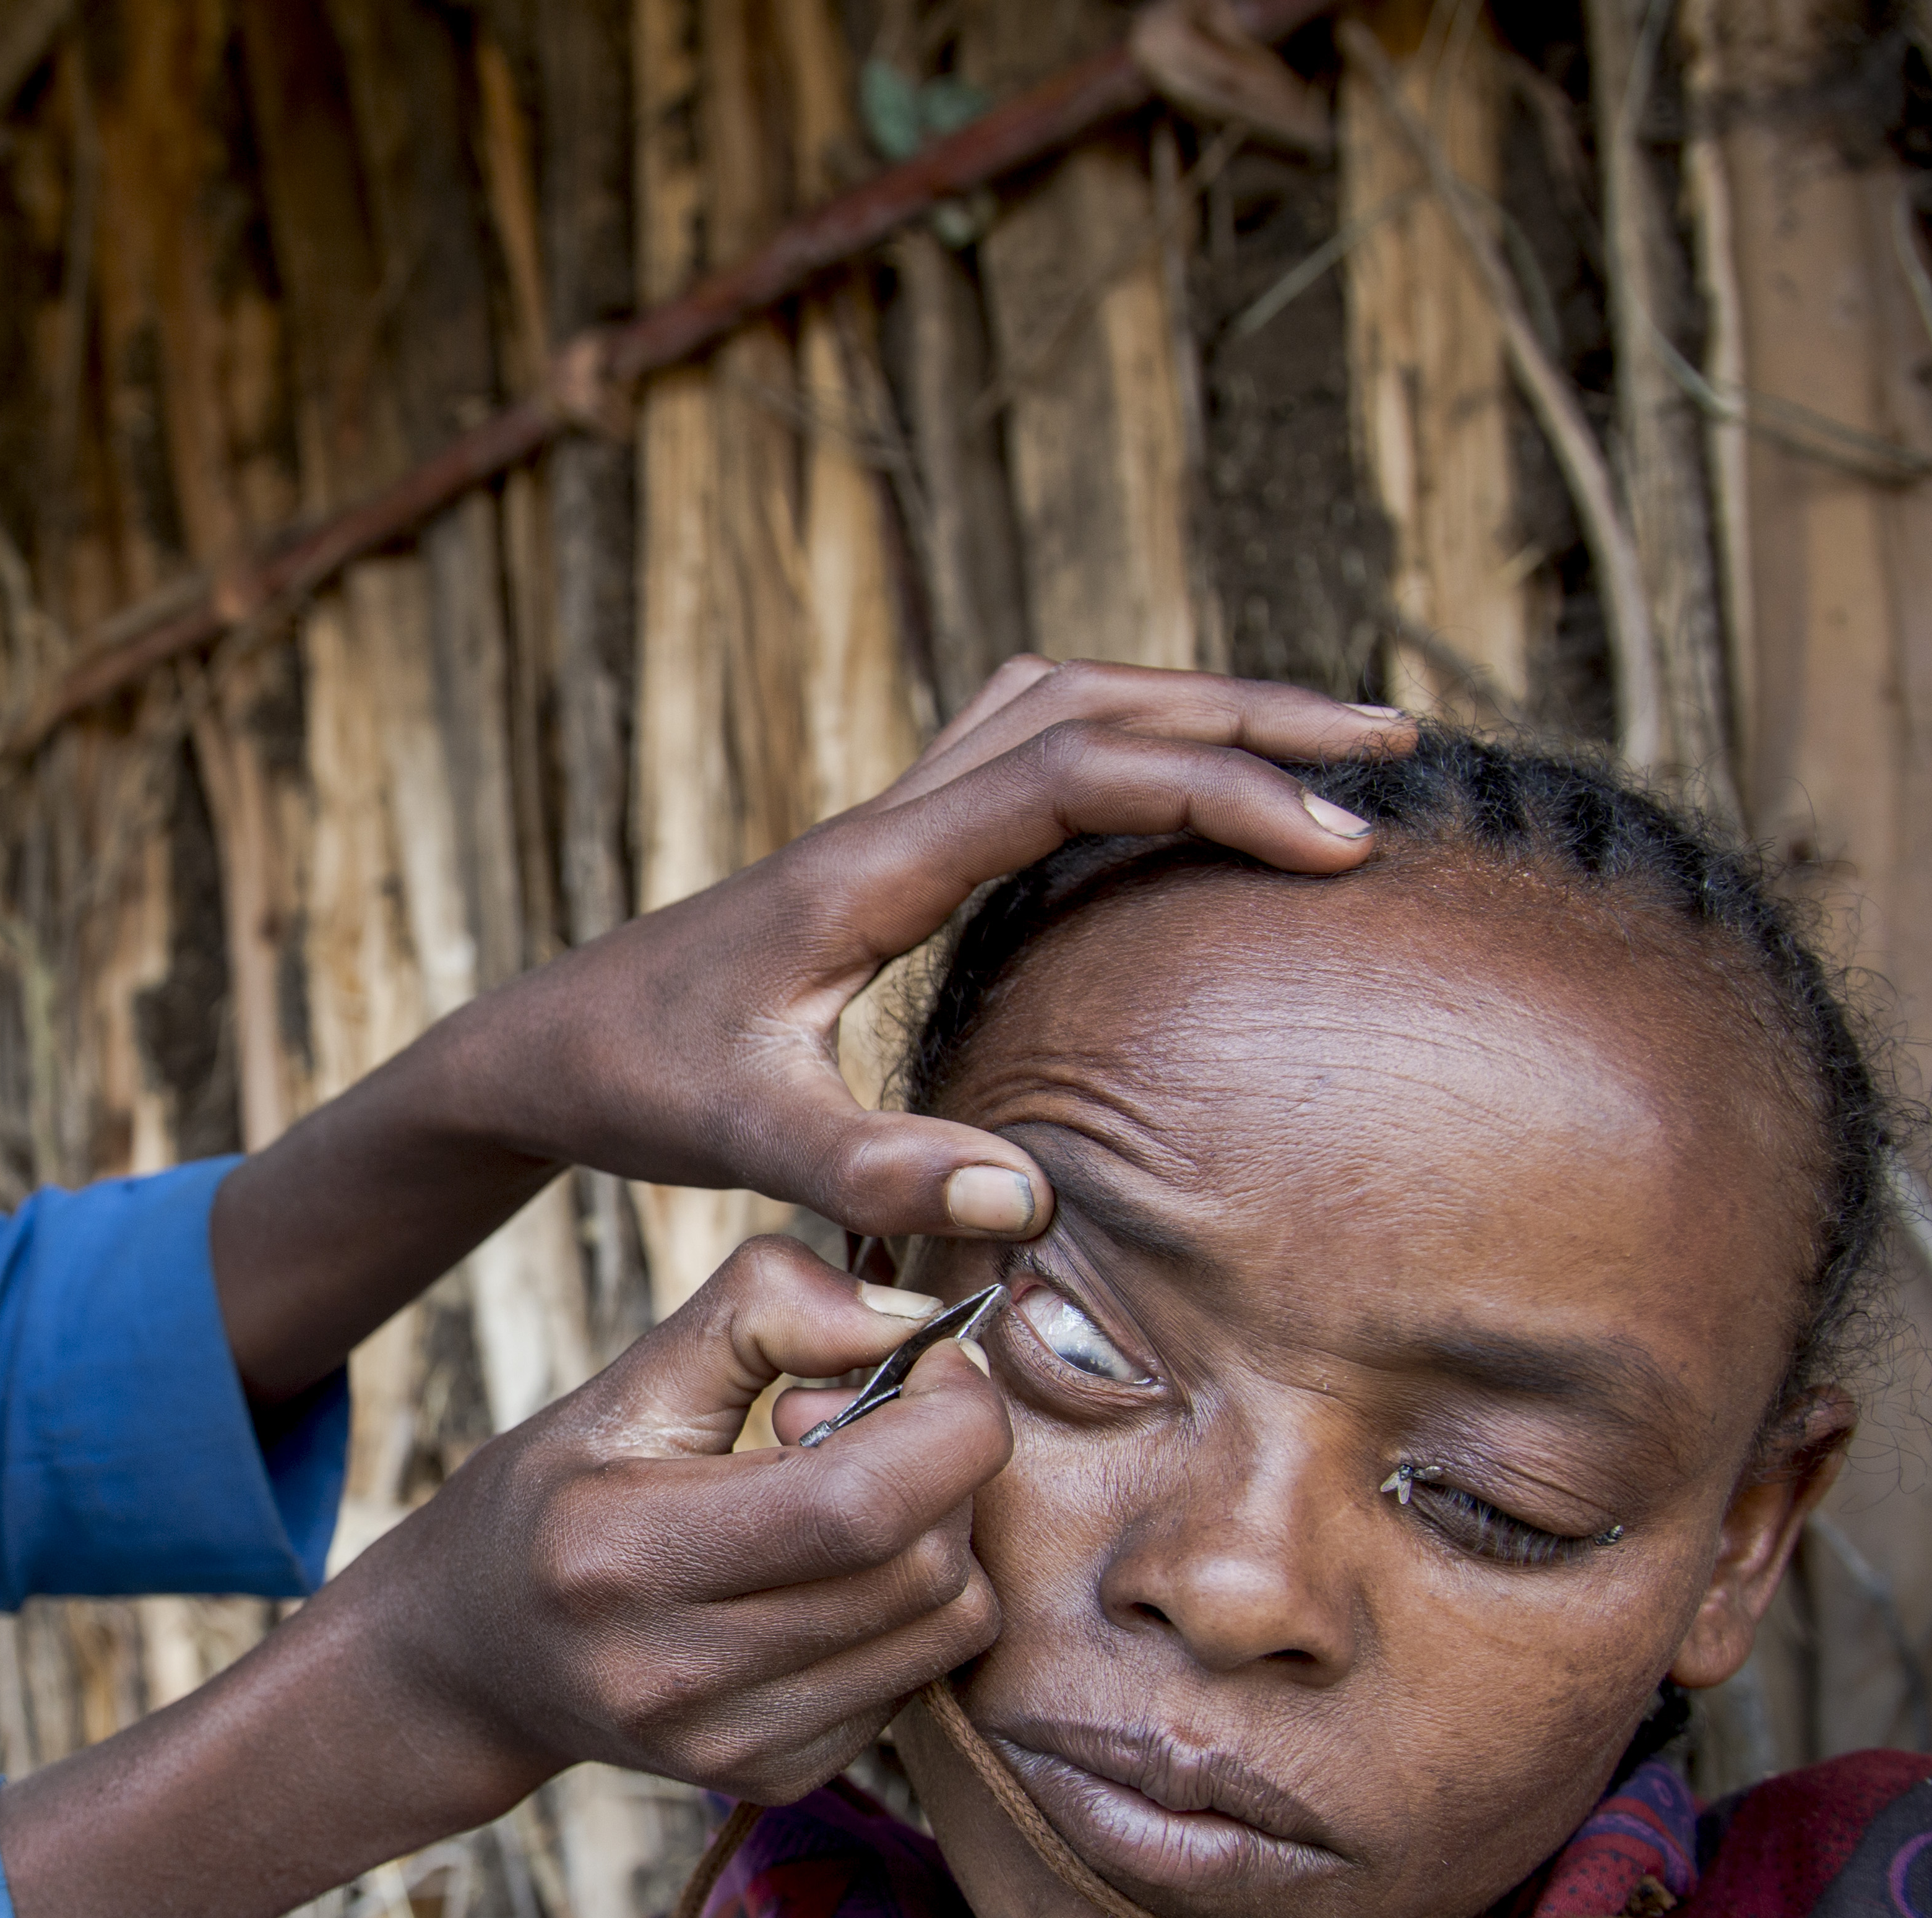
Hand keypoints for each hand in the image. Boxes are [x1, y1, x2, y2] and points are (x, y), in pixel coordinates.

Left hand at [207, 660, 1397, 1400]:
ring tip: (1323, 752)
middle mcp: (887, 821)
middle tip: (1389, 753)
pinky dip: (1127, 747)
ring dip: (1193, 709)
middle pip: (1090, 702)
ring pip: (1059, 709)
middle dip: (1246, 713)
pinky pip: (1027, 757)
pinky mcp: (884, 860)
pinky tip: (1185, 799)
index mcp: (871, 868)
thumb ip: (867, 1164)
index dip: (1217, 791)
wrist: (543, 1046)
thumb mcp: (739, 1138)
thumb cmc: (632, 1086)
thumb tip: (1022, 1200)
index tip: (1341, 847)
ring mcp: (886, 830)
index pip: (1076, 773)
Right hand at [332, 1234, 1007, 1808]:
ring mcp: (729, 1744)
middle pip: (925, 1566)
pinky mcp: (775, 1777)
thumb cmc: (557, 1494)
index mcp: (621, 1553)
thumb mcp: (626, 1380)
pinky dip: (912, 1610)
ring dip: (943, 1538)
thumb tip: (916, 1316)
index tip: (932, 1360)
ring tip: (850, 1498)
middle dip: (946, 1469)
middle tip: (869, 1423)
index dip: (946, 1418)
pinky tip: (832, 1575)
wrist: (475, 1658)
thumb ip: (762, 1311)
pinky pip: (924, 1677)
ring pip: (950, 1627)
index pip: (861, 1503)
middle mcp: (673, 1672)